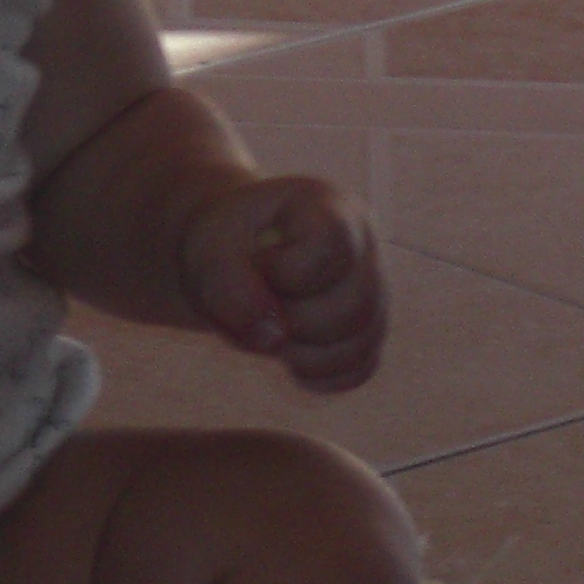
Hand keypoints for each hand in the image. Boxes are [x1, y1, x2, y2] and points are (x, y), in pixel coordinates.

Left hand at [179, 174, 386, 393]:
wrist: (235, 256)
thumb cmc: (226, 243)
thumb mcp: (208, 247)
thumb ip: (229, 283)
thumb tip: (274, 337)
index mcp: (331, 209)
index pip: (332, 247)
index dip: (286, 272)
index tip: (257, 263)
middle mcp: (366, 249)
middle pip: (354, 308)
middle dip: (293, 323)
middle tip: (258, 308)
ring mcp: (375, 293)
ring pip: (361, 345)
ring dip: (301, 355)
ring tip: (270, 331)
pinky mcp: (368, 332)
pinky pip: (358, 370)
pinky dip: (316, 375)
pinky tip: (289, 353)